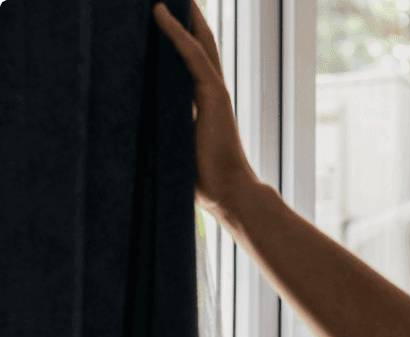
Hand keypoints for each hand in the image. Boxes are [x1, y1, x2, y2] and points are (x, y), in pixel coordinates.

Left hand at [152, 0, 259, 212]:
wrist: (229, 193)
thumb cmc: (203, 179)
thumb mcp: (174, 146)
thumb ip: (161, 128)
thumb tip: (127, 124)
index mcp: (204, 103)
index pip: (192, 61)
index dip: (181, 37)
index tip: (165, 15)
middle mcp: (211, 92)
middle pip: (201, 43)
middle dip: (188, 17)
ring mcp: (214, 92)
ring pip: (198, 41)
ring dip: (183, 15)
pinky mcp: (213, 96)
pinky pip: (192, 56)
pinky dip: (177, 32)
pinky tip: (162, 13)